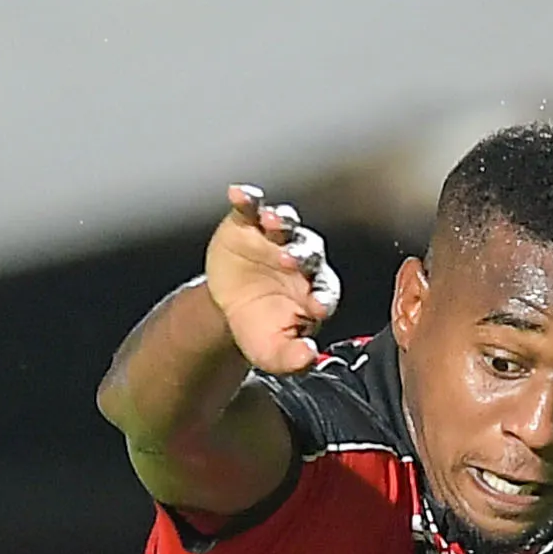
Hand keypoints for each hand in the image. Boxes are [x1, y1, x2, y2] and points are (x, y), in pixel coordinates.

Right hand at [208, 187, 338, 377]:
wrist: (228, 309)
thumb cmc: (259, 327)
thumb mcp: (273, 353)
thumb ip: (292, 359)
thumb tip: (307, 356)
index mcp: (315, 290)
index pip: (325, 291)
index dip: (321, 297)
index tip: (315, 307)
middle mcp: (301, 259)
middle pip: (307, 251)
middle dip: (299, 254)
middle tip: (289, 261)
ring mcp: (276, 239)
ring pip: (285, 225)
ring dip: (280, 221)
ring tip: (270, 222)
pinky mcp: (249, 224)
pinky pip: (251, 208)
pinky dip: (246, 199)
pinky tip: (239, 194)